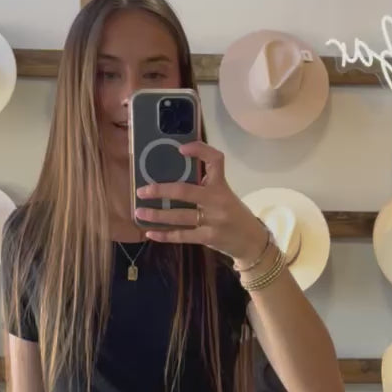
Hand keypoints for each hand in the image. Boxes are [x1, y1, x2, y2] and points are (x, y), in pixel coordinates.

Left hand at [135, 141, 264, 263]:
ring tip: (139, 212)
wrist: (252, 242)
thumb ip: (206, 186)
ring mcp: (213, 221)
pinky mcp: (208, 237)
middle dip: (160, 190)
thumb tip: (174, 176)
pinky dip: (165, 235)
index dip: (199, 150)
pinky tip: (150, 233)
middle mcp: (217, 201)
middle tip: (141, 190)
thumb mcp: (226, 195)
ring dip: (156, 214)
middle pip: (185, 191)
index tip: (180, 149)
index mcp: (222, 186)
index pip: (215, 160)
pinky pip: (182, 236)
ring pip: (179, 216)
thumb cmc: (235, 214)